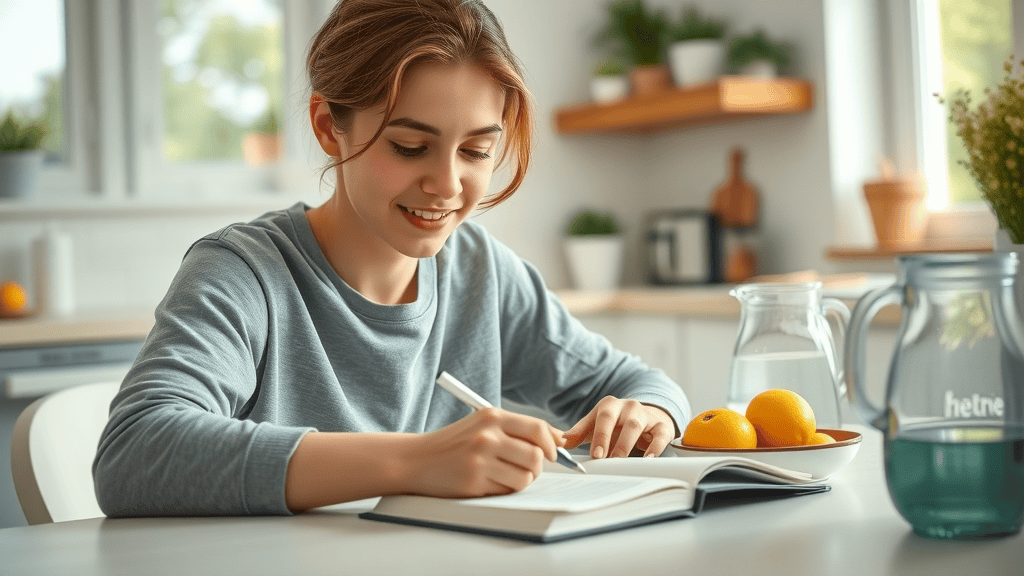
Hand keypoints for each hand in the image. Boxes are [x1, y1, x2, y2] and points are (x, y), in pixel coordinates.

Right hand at [405, 408, 564, 497]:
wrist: (416, 459)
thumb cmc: (454, 443)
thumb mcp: (482, 424)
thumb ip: (517, 429)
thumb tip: (557, 440)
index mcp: (491, 416)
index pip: (537, 428)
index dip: (551, 443)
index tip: (552, 453)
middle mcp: (487, 435)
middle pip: (535, 456)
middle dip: (537, 467)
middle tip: (525, 467)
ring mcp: (480, 459)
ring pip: (525, 477)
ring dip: (521, 480)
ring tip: (505, 475)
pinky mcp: (474, 481)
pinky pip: (507, 491)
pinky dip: (504, 489)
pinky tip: (489, 482)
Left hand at [562, 397, 675, 458]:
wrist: (644, 416)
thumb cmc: (614, 424)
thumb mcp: (594, 425)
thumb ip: (578, 433)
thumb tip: (560, 442)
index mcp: (609, 405)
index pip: (603, 416)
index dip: (599, 435)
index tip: (595, 454)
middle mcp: (628, 406)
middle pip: (621, 420)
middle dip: (613, 441)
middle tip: (606, 460)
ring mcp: (645, 415)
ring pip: (637, 426)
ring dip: (628, 444)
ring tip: (621, 461)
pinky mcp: (661, 426)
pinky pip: (661, 435)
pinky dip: (656, 446)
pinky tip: (649, 458)